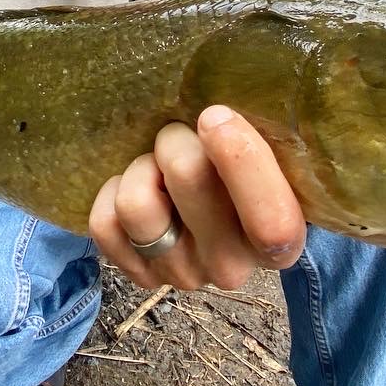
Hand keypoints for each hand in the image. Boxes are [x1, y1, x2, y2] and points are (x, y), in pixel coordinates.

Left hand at [88, 105, 305, 290]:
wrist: (220, 213)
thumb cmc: (246, 173)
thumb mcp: (271, 156)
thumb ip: (257, 139)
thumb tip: (219, 111)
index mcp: (281, 242)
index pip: (271, 223)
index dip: (241, 161)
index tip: (216, 116)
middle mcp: (232, 267)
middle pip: (188, 179)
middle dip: (178, 140)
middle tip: (182, 136)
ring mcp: (182, 274)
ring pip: (136, 204)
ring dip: (143, 168)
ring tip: (157, 166)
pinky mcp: (139, 274)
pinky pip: (104, 224)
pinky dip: (114, 192)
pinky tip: (140, 187)